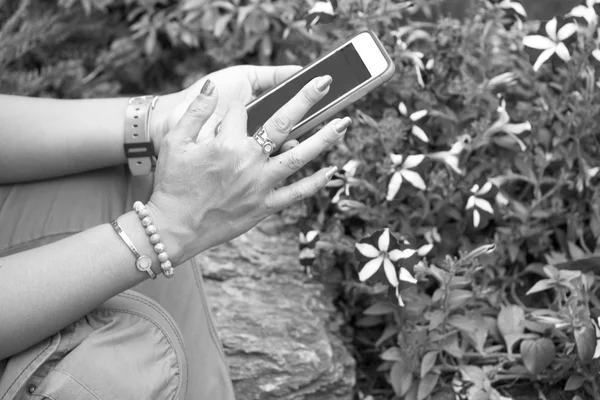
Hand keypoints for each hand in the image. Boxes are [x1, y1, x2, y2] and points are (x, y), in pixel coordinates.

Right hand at [146, 75, 350, 265]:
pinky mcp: (264, 206)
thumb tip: (212, 87)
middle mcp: (249, 161)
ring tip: (343, 124)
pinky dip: (316, 183)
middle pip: (284, 124)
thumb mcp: (174, 142)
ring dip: (324, 139)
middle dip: (306, 99)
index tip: (233, 111)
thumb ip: (195, 112)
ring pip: (299, 158)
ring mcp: (260, 185)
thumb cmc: (173, 183)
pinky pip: (296, 194)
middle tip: (325, 83)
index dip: (237, 108)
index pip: (242, 111)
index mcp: (226, 143)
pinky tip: (333, 171)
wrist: (175, 227)